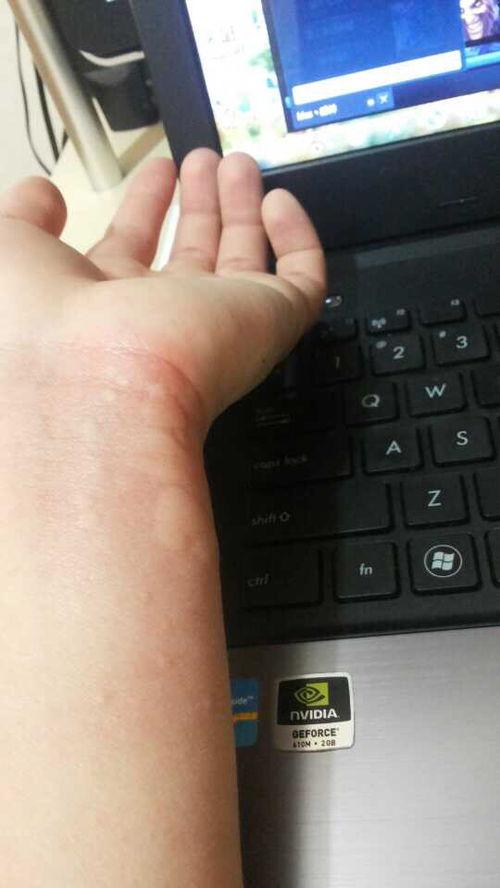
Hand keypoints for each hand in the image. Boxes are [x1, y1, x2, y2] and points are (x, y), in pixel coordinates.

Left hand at [0, 149, 325, 434]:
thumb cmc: (41, 325)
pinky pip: (299, 280)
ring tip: (240, 163)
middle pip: (191, 253)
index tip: (157, 169)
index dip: (145, 206)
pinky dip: (296, 239)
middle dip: (197, 203)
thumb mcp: (8, 249)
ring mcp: (217, 321)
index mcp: (105, 303)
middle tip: (205, 161)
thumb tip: (44, 191)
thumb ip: (24, 214)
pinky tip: (278, 201)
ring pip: (243, 260)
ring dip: (240, 207)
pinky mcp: (267, 322)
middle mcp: (163, 315)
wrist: (98, 382)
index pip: (133, 250)